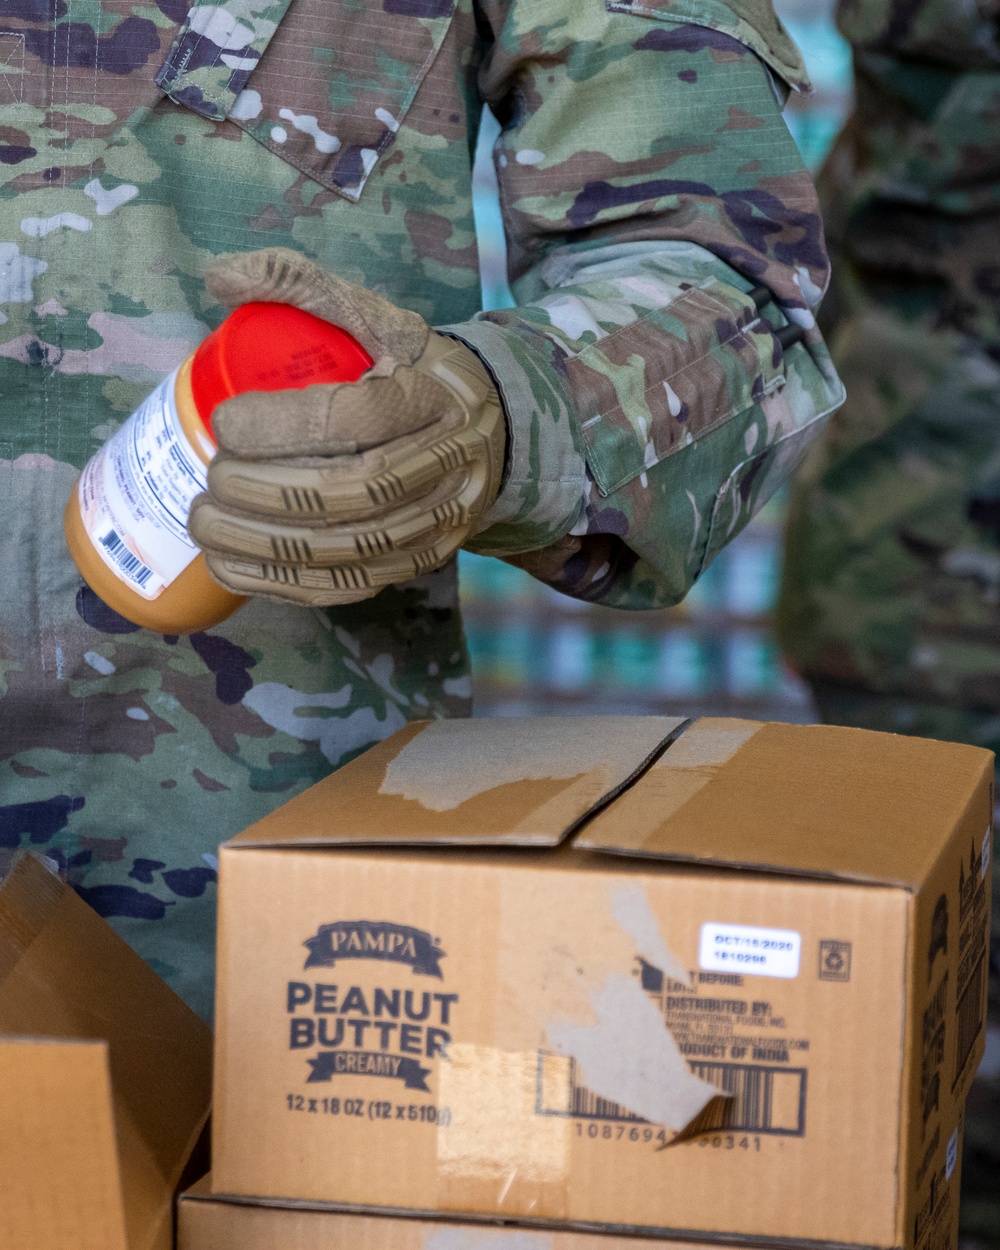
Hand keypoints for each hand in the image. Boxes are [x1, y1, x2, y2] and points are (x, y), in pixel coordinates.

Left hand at [187, 248, 505, 605]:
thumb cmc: (414, 371)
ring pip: (346, 548)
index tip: (223, 421)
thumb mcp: (373, 316)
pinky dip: (280, 584)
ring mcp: (437, 523)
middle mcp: (445, 465)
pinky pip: (347, 586)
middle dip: (264, 493)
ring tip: (202, 524)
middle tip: (209, 480)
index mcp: (432, 396)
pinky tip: (228, 567)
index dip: (280, 425)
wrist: (490, 431)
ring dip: (261, 544)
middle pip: (349, 492)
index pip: (353, 418)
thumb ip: (299, 284)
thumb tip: (219, 276)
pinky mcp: (419, 563)